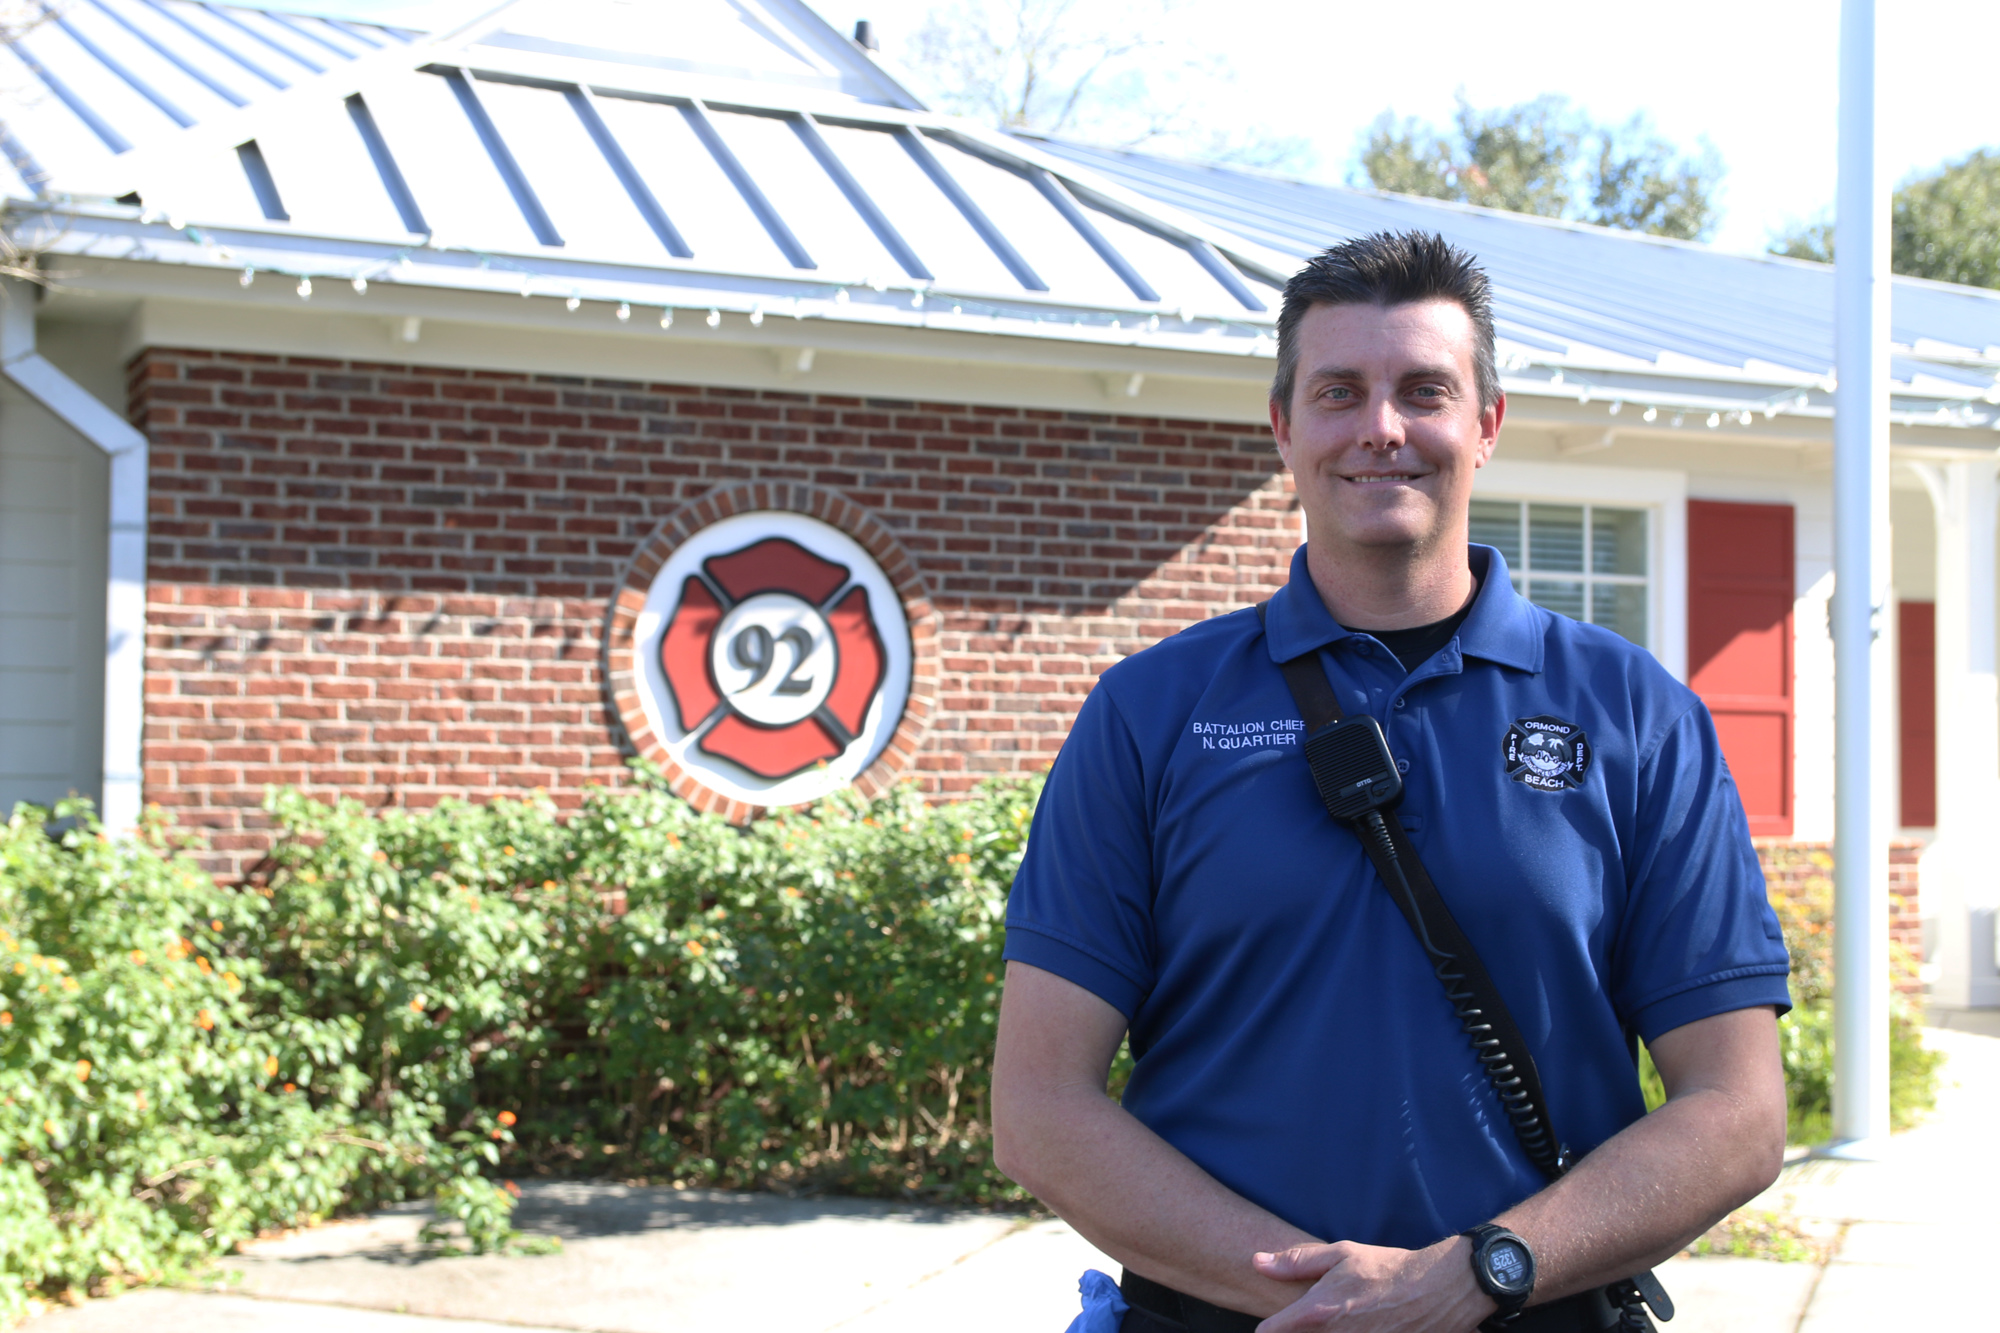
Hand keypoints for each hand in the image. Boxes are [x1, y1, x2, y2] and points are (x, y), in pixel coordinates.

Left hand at [1251, 1236, 1494, 1332]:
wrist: (1434, 1291)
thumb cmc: (1385, 1269)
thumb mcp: (1339, 1254)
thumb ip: (1295, 1262)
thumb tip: (1257, 1261)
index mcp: (1318, 1311)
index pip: (1272, 1332)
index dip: (1268, 1327)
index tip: (1270, 1324)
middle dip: (1295, 1331)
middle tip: (1303, 1319)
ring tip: (1336, 1319)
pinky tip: (1353, 1326)